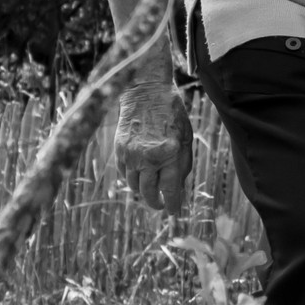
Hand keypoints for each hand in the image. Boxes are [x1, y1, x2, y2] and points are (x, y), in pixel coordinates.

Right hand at [115, 81, 192, 215]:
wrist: (146, 92)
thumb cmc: (171, 114)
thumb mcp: (185, 137)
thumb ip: (182, 164)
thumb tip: (178, 188)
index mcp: (169, 153)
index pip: (170, 189)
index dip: (172, 203)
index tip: (174, 212)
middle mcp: (148, 157)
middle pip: (148, 192)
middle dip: (155, 202)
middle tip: (161, 206)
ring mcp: (130, 155)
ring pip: (134, 186)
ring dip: (142, 192)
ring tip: (151, 194)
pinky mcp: (119, 151)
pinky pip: (124, 174)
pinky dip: (131, 179)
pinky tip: (139, 178)